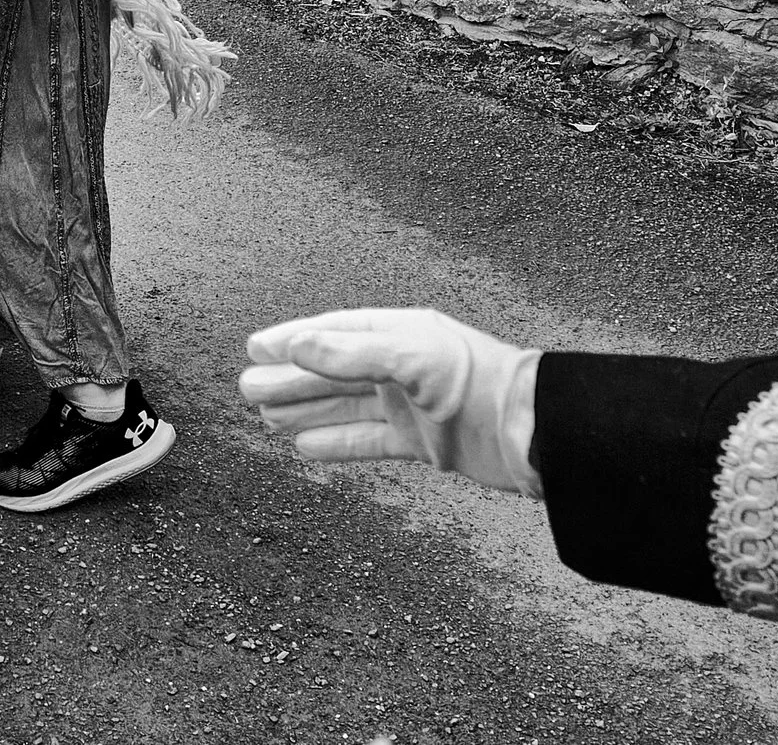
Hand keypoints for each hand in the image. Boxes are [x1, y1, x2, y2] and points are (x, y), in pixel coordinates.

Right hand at [239, 307, 543, 496]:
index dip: (293, 340)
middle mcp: (400, 366)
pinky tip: (306, 445)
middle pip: (332, 370)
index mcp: (399, 333)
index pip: (333, 332)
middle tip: (248, 387)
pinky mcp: (420, 442)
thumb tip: (296, 345)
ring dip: (305, 410)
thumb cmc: (479, 382)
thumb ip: (350, 353)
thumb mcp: (410, 358)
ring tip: (267, 416)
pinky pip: (366, 440)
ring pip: (344, 405)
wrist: (529, 431)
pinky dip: (335, 442)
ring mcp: (409, 405)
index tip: (256, 348)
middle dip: (289, 378)